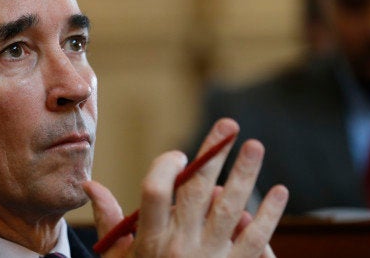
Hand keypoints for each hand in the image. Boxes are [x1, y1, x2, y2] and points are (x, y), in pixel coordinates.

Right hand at [83, 118, 287, 257]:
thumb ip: (108, 218)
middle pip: (198, 191)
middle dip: (213, 155)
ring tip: (255, 146)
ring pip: (231, 209)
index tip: (179, 155)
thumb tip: (90, 184)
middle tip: (229, 125)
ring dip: (244, 176)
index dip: (166, 166)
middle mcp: (180, 246)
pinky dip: (269, 216)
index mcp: (150, 239)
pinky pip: (255, 239)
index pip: (155, 190)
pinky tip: (280, 192)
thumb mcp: (116, 257)